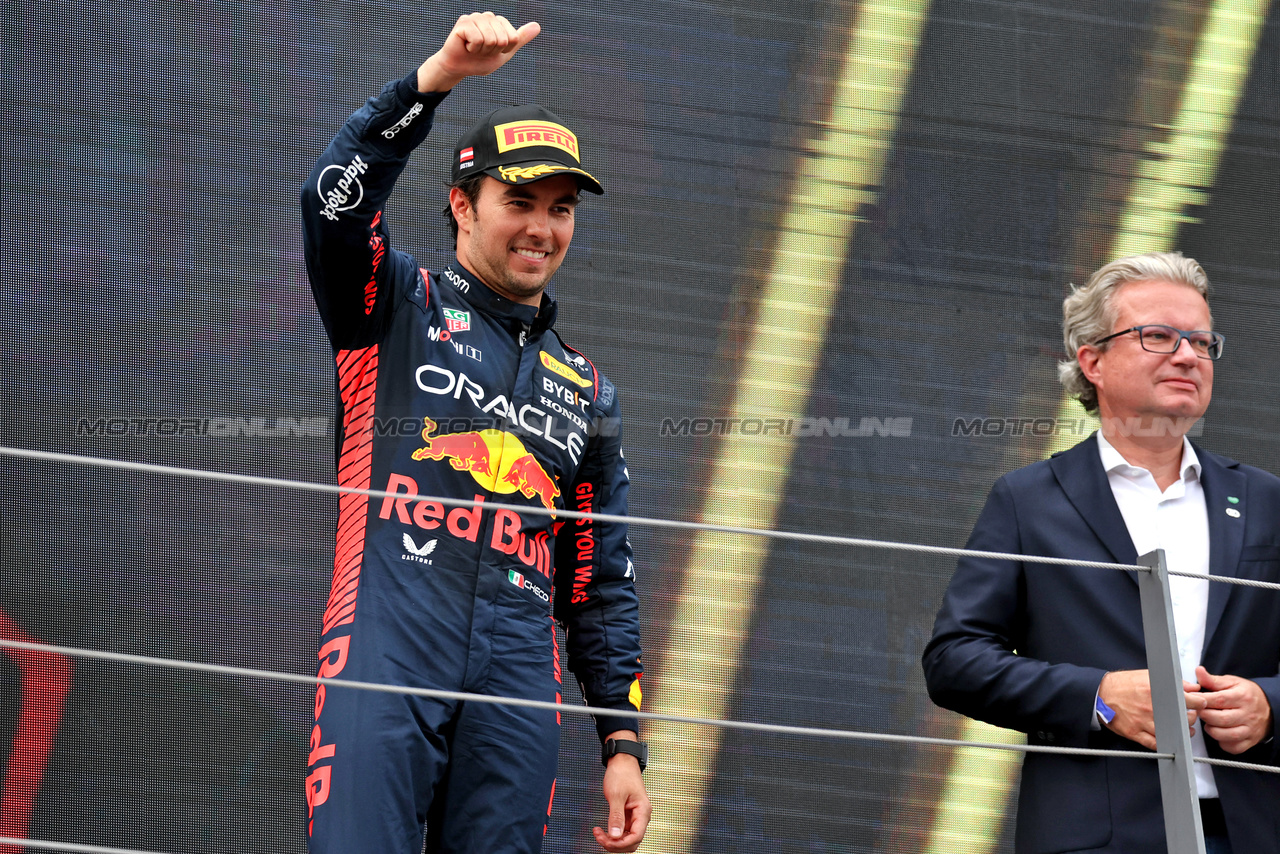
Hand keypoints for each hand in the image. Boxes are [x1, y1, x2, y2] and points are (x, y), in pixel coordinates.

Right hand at [417, 12, 540, 92]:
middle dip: (492, 51)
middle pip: (503, 39)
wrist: (459, 68)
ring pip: (491, 39)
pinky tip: (466, 46)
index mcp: (498, 22)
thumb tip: (537, 26)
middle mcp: (488, 16)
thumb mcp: (505, 53)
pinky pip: (478, 38)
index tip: (492, 51)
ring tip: (473, 48)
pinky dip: (472, 48)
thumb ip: (520, 39)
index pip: (513, 38)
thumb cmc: (479, 60)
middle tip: (481, 51)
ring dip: (482, 50)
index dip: (504, 51)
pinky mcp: (464, 22)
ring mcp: (476, 17)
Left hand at [592, 731, 650, 851]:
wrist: (621, 761)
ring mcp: (634, 816)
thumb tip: (615, 835)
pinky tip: (603, 830)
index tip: (606, 840)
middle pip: (632, 841)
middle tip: (600, 837)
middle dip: (615, 844)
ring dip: (613, 840)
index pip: (636, 836)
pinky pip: (622, 831)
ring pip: (626, 838)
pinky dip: (612, 833)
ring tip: (599, 833)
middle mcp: (641, 815)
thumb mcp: (616, 795)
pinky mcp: (628, 815)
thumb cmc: (622, 773)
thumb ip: (616, 816)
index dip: (621, 843)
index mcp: (643, 811)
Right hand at [1098, 669, 1205, 749]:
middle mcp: (1150, 707)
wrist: (1100, 693)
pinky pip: (1156, 743)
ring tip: (1184, 728)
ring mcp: (1143, 721)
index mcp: (1155, 691)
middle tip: (1191, 714)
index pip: (1188, 700)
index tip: (1201, 704)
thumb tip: (1193, 687)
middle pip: (1184, 718)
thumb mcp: (1147, 676)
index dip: (1199, 703)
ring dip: (1183, 731)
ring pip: (1173, 732)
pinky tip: (1171, 737)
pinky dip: (1167, 743)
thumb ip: (1172, 682)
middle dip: (1192, 717)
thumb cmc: (1122, 684)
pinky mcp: (1135, 733)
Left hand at [1196, 666, 1274, 753]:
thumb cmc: (1247, 694)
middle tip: (1200, 711)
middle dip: (1205, 715)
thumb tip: (1199, 672)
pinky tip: (1219, 734)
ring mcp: (1250, 729)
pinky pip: (1234, 747)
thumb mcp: (1232, 682)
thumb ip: (1213, 680)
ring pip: (1227, 735)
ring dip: (1212, 730)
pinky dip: (1223, 743)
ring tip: (1208, 722)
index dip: (1202, 700)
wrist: (1269, 707)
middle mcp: (1247, 714)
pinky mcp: (1250, 741)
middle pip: (1221, 719)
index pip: (1219, 699)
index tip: (1193, 699)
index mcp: (1242, 697)